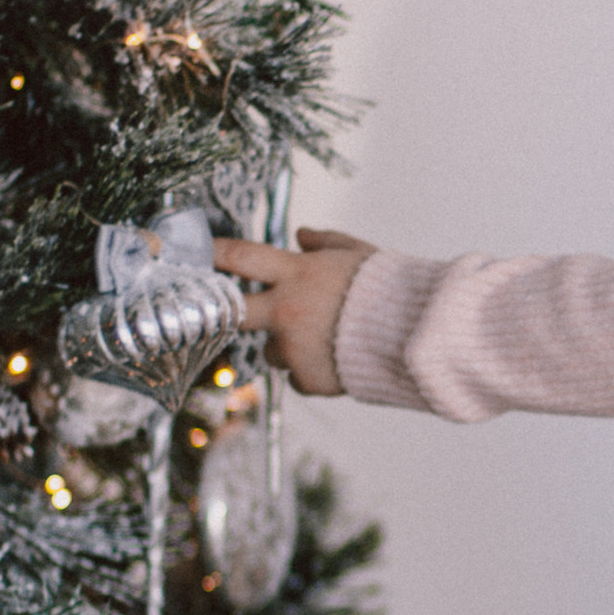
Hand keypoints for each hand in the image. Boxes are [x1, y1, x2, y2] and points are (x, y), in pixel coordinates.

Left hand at [210, 227, 376, 394]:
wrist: (415, 334)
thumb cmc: (390, 288)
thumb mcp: (356, 252)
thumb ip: (324, 242)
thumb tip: (301, 235)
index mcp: (296, 274)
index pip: (241, 257)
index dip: (215, 253)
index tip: (198, 252)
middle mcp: (286, 311)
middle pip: (234, 312)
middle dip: (226, 310)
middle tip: (231, 310)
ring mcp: (294, 348)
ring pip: (271, 350)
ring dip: (287, 346)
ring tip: (322, 339)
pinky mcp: (308, 378)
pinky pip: (297, 377)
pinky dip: (311, 371)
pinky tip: (336, 360)